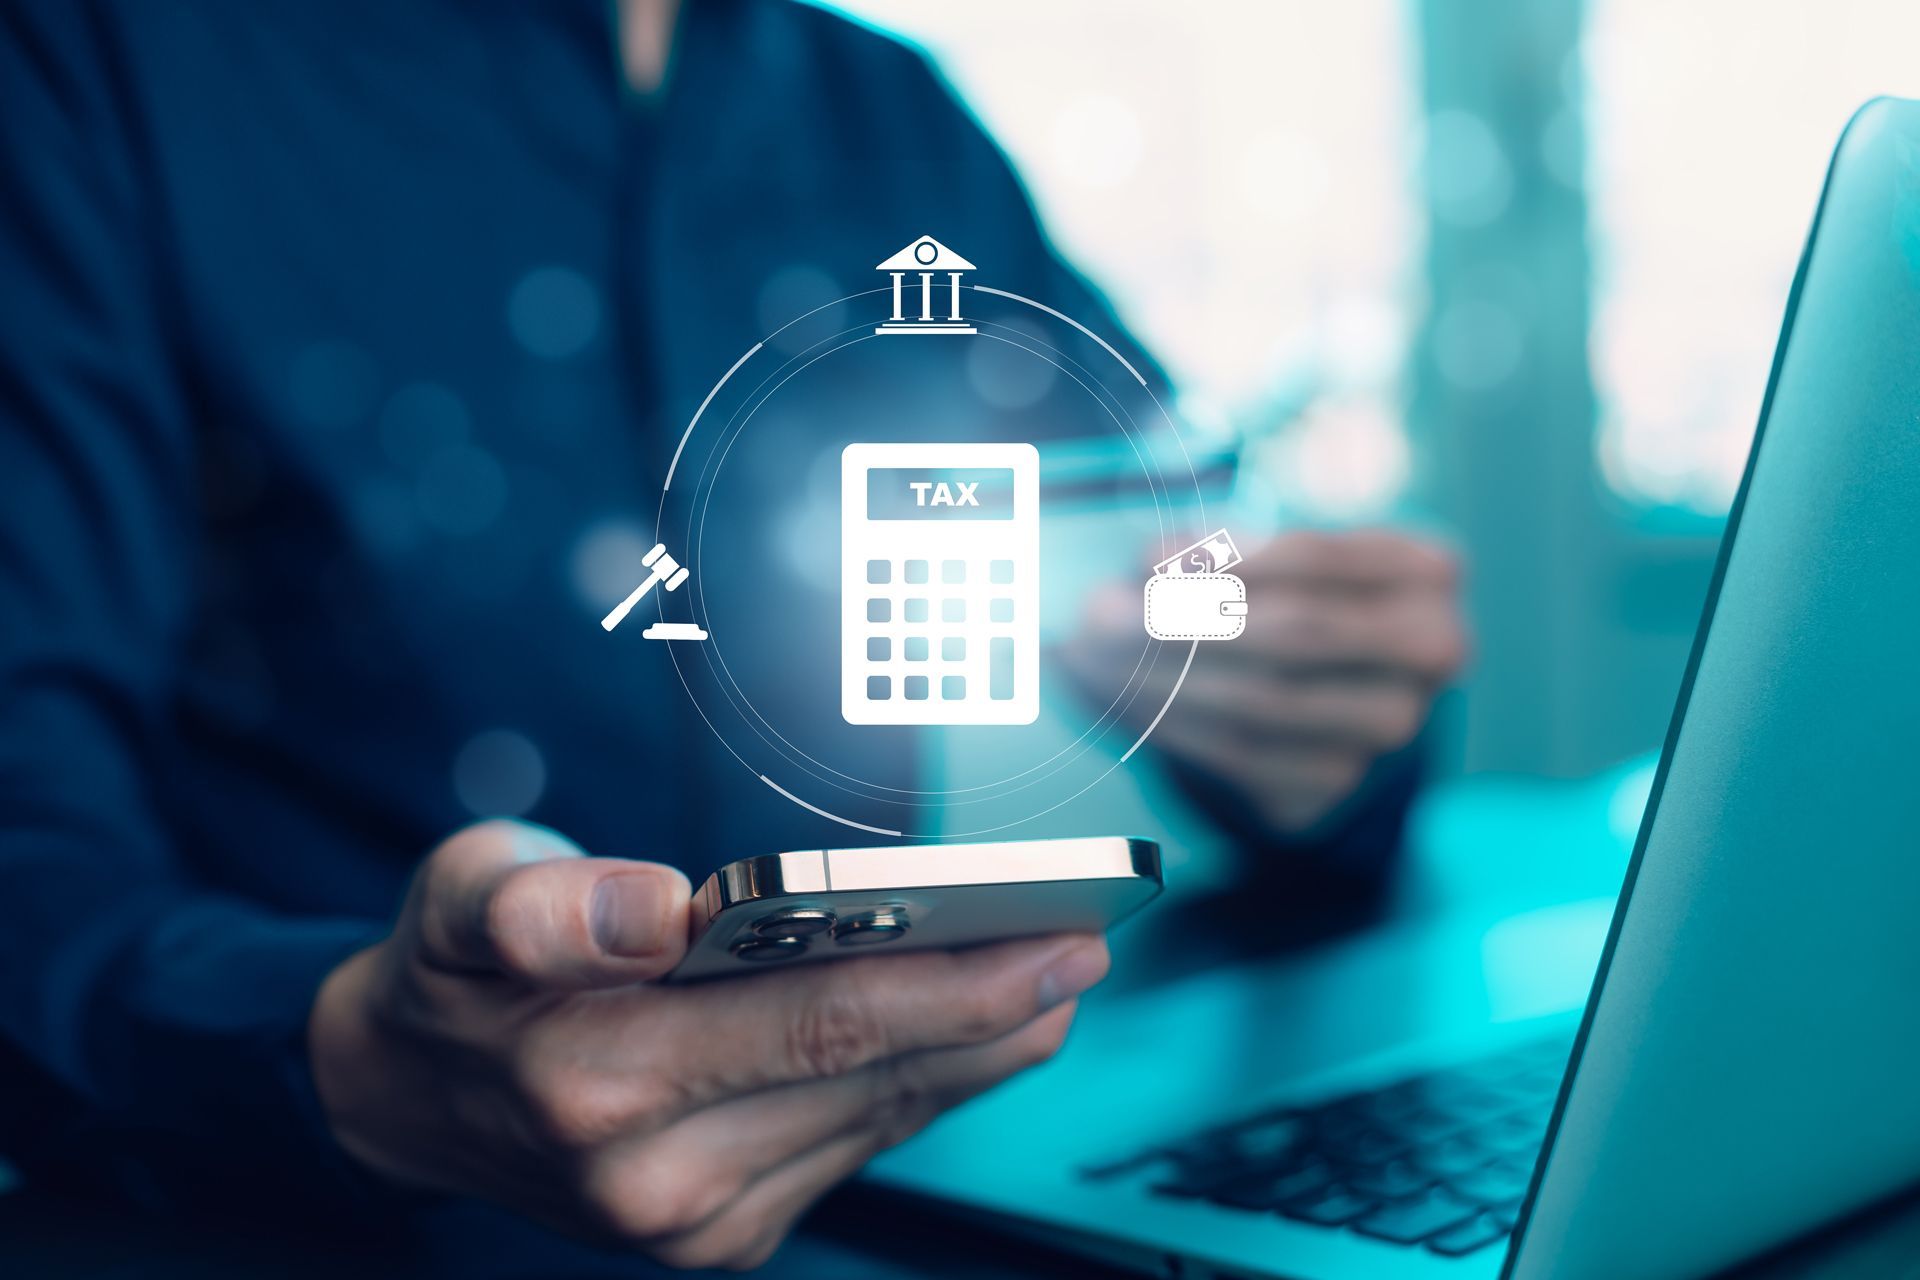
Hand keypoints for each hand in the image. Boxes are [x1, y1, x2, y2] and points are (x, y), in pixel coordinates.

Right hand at [309, 821, 1106, 1268]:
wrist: (400, 1102)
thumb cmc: (449, 973)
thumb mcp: (459, 895)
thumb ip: (540, 902)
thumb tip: (655, 909)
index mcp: (595, 1079)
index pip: (817, 1019)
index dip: (951, 982)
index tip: (1054, 938)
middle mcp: (656, 1176)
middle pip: (869, 1073)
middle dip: (995, 1012)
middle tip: (1088, 945)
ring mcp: (695, 1224)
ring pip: (875, 1118)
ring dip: (974, 1053)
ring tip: (1053, 980)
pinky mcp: (721, 1239)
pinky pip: (850, 1146)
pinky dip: (916, 1087)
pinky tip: (968, 1035)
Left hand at [1064, 530, 1467, 834]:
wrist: (1331, 695)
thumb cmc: (1291, 598)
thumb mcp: (1271, 557)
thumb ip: (1217, 550)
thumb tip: (1142, 569)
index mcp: (1428, 572)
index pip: (1313, 556)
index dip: (1221, 556)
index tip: (1144, 560)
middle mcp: (1433, 651)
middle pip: (1296, 632)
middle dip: (1189, 621)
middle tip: (1103, 615)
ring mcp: (1394, 726)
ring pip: (1266, 700)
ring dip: (1166, 679)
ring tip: (1094, 657)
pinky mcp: (1340, 785)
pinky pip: (1244, 757)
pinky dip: (1174, 727)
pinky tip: (1127, 703)